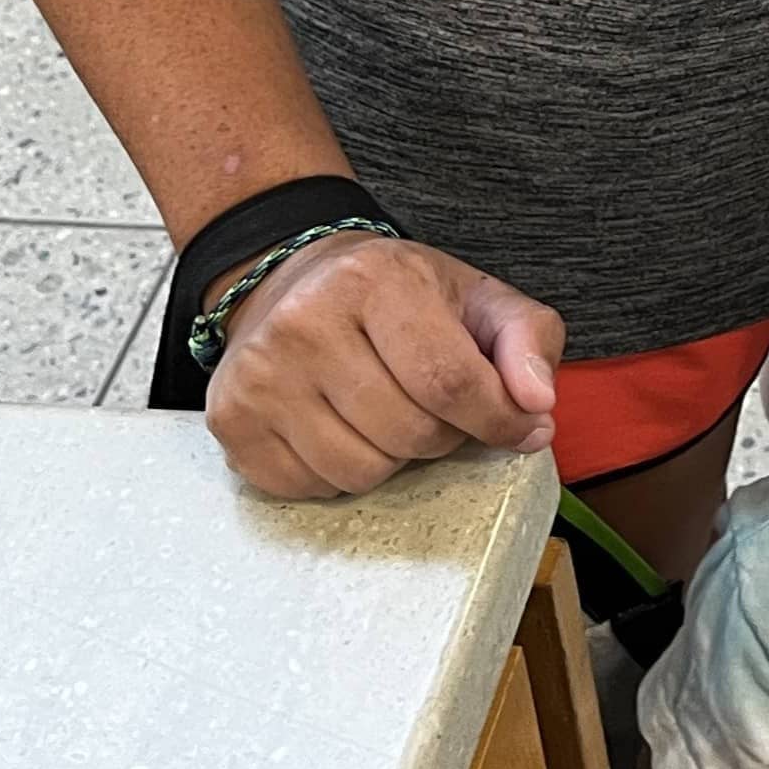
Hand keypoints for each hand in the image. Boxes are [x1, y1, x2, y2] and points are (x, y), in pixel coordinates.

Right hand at [205, 228, 564, 498]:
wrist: (294, 280)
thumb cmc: (398, 295)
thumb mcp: (477, 296)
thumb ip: (528, 338)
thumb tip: (538, 406)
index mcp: (376, 280)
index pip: (450, 380)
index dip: (498, 418)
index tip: (523, 429)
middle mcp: (306, 323)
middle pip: (409, 432)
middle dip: (444, 435)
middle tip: (438, 406)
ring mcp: (261, 376)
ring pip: (361, 471)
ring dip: (395, 459)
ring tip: (391, 412)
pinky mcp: (231, 422)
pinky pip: (312, 489)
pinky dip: (343, 473)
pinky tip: (345, 428)